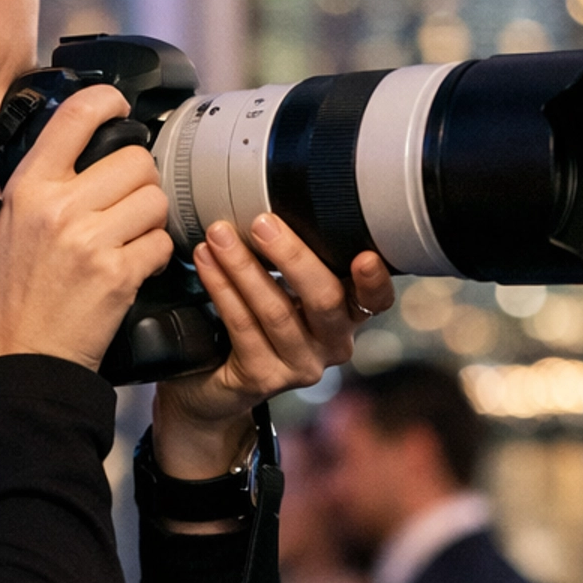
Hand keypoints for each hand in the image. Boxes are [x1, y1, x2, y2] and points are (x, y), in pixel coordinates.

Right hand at [0, 85, 172, 370]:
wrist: (21, 357)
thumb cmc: (9, 297)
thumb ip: (25, 183)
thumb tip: (52, 142)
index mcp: (27, 188)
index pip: (76, 116)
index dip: (108, 101)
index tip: (119, 106)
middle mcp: (58, 207)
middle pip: (135, 160)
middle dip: (138, 181)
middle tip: (123, 204)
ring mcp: (90, 240)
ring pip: (155, 198)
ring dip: (150, 218)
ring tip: (126, 238)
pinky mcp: (119, 273)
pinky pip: (162, 241)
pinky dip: (155, 254)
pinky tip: (131, 266)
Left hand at [152, 213, 393, 477]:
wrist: (215, 381)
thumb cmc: (257, 317)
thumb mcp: (286, 286)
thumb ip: (297, 258)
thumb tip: (276, 201)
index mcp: (348, 316)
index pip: (376, 300)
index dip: (375, 280)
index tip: (365, 256)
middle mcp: (333, 345)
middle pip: (325, 300)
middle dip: (292, 256)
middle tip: (262, 222)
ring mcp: (300, 366)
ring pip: (276, 312)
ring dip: (244, 267)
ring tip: (219, 235)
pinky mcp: (264, 378)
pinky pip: (242, 326)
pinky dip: (221, 288)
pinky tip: (205, 261)